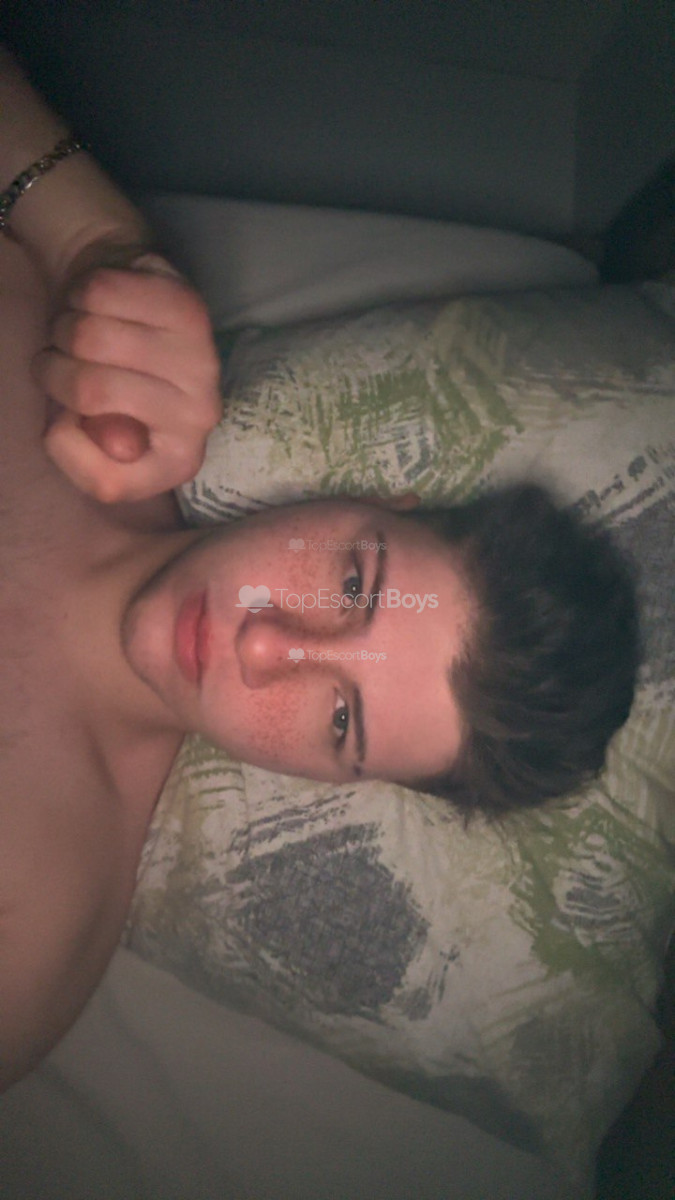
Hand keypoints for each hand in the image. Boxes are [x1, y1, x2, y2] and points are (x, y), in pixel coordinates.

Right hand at [34, 252, 221, 502]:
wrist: (144, 325)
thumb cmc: (109, 386)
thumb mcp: (91, 436)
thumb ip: (93, 456)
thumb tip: (123, 448)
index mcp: (177, 462)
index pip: (106, 481)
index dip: (63, 443)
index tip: (66, 416)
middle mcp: (200, 417)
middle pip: (88, 390)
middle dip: (53, 368)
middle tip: (60, 358)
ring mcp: (201, 360)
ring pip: (89, 336)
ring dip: (63, 327)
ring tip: (76, 330)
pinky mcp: (188, 307)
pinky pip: (101, 293)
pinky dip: (79, 293)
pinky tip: (95, 304)